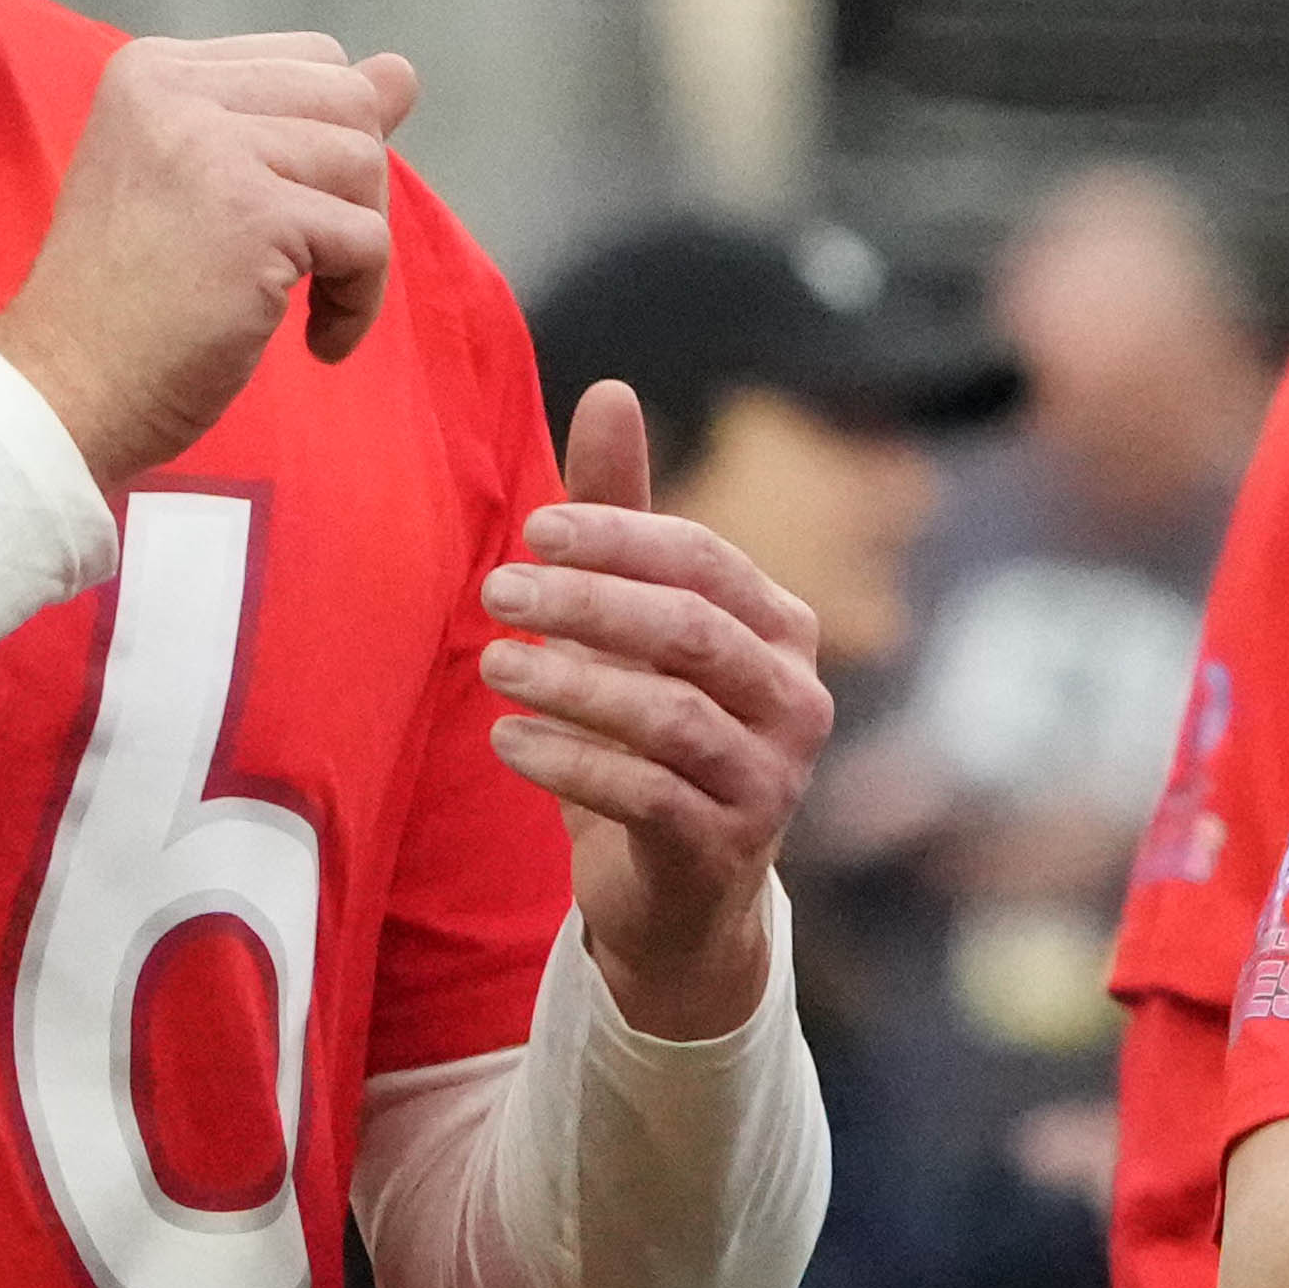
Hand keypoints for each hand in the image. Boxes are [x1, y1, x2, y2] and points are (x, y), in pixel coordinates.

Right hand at [0, 32, 423, 489]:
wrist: (65, 390)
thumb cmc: (131, 304)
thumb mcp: (211, 186)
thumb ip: (302, 120)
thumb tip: (403, 71)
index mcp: (155, 70)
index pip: (309, 58)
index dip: (326, 142)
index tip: (287, 215)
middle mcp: (175, 89)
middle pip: (348, 99)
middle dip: (354, 188)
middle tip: (310, 262)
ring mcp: (211, 146)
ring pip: (365, 160)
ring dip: (356, 248)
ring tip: (305, 304)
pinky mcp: (252, 214)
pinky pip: (368, 239)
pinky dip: (360, 301)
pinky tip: (316, 342)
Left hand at [495, 378, 841, 1039]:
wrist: (681, 897)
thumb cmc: (653, 738)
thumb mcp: (634, 626)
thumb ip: (622, 517)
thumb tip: (609, 389)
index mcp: (782, 630)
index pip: (706, 562)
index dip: (620, 536)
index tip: (531, 528)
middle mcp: (797, 701)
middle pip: (692, 631)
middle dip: (588, 604)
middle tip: (496, 590)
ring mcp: (771, 780)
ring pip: (670, 715)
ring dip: (570, 683)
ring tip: (492, 664)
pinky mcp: (727, 848)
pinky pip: (646, 794)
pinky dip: (570, 761)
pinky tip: (508, 740)